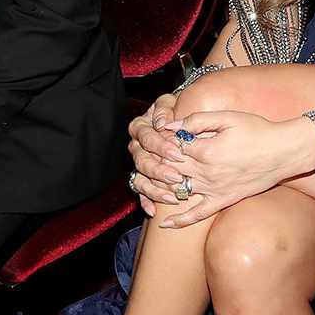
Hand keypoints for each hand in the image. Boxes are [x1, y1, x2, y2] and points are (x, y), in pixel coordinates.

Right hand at [127, 93, 184, 214]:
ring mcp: (138, 163)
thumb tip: (162, 124)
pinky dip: (146, 201)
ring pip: (140, 178)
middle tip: (177, 177)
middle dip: (159, 170)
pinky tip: (153, 211)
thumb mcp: (170, 104)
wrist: (177, 125)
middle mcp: (136, 146)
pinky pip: (140, 191)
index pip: (145, 136)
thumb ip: (165, 110)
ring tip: (172, 196)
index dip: (160, 145)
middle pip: (142, 160)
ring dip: (155, 188)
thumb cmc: (175, 112)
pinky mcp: (142, 177)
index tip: (177, 153)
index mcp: (140, 126)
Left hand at [157, 113, 314, 227]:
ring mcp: (214, 189)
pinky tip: (164, 223)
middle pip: (169, 169)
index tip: (156, 136)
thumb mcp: (227, 117)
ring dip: (160, 188)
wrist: (284, 152)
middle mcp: (206, 173)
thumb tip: (170, 124)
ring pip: (177, 191)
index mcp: (205, 150)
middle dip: (156, 162)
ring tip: (149, 181)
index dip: (160, 141)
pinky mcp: (223, 200)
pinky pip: (198, 214)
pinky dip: (180, 220)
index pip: (170, 147)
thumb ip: (196, 120)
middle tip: (148, 156)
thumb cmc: (257, 130)